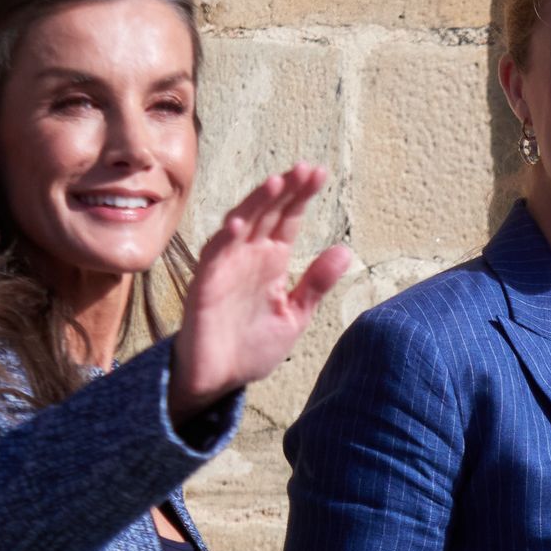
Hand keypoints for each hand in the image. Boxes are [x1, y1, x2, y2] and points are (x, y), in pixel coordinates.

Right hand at [168, 163, 351, 423]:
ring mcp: (225, 268)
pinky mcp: (205, 285)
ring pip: (240, 225)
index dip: (302, 196)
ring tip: (276, 182)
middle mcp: (248, 257)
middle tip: (306, 169)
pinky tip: (239, 223)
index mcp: (272, 261)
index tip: (320, 173)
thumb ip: (316, 283)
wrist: (219, 381)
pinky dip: (224, 238)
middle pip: (267, 214)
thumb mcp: (295, 315)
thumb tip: (345, 250)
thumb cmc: (252, 346)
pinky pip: (213, 256)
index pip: (288, 219)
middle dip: (285, 190)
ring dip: (255, 204)